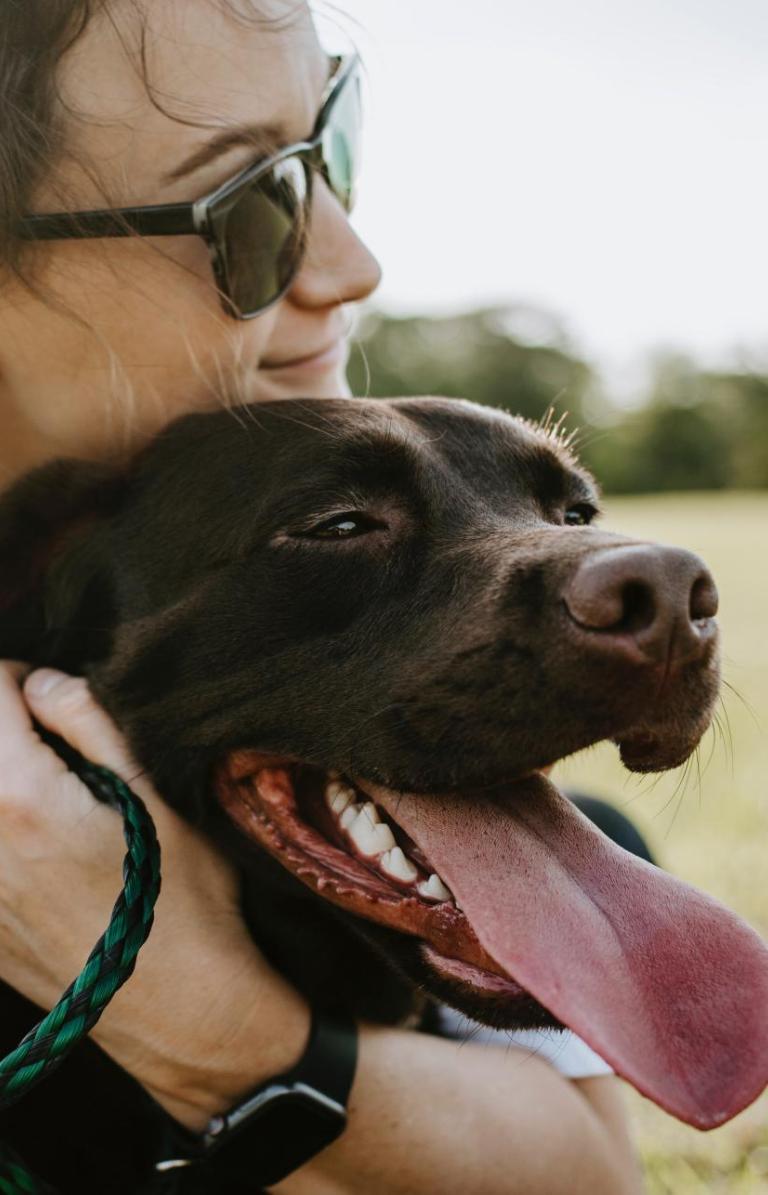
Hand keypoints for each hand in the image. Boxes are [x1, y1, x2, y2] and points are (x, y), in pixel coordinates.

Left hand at [0, 662, 308, 1128]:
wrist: (179, 1011)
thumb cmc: (182, 899)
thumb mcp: (156, 796)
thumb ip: (90, 723)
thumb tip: (40, 681)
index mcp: (22, 795)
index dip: (19, 676)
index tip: (51, 693)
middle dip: (7, 729)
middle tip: (47, 737)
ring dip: (5, 781)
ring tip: (47, 790)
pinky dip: (5, 830)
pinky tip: (42, 847)